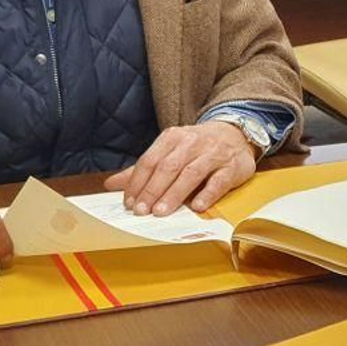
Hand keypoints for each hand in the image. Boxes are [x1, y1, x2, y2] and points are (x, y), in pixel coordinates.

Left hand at [103, 121, 256, 214]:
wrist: (236, 134)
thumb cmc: (197, 148)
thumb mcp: (169, 151)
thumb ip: (143, 169)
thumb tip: (110, 184)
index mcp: (173, 137)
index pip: (150, 160)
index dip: (138, 182)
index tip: (130, 203)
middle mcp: (192, 142)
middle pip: (169, 167)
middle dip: (153, 190)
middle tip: (142, 211)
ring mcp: (214, 153)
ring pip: (191, 173)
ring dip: (175, 193)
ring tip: (161, 212)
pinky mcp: (232, 166)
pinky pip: (219, 181)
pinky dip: (207, 194)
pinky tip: (197, 207)